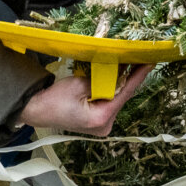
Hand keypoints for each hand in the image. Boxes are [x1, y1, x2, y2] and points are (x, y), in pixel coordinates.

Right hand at [18, 64, 153, 135]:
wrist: (36, 110)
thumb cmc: (53, 100)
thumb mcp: (78, 84)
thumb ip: (101, 80)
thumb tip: (118, 70)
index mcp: (101, 118)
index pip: (124, 94)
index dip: (138, 77)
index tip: (149, 64)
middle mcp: (104, 126)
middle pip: (122, 98)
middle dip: (129, 79)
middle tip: (139, 59)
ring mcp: (101, 126)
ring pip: (116, 100)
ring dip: (120, 84)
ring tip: (130, 65)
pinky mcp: (96, 122)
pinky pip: (108, 104)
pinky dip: (111, 91)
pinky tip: (116, 77)